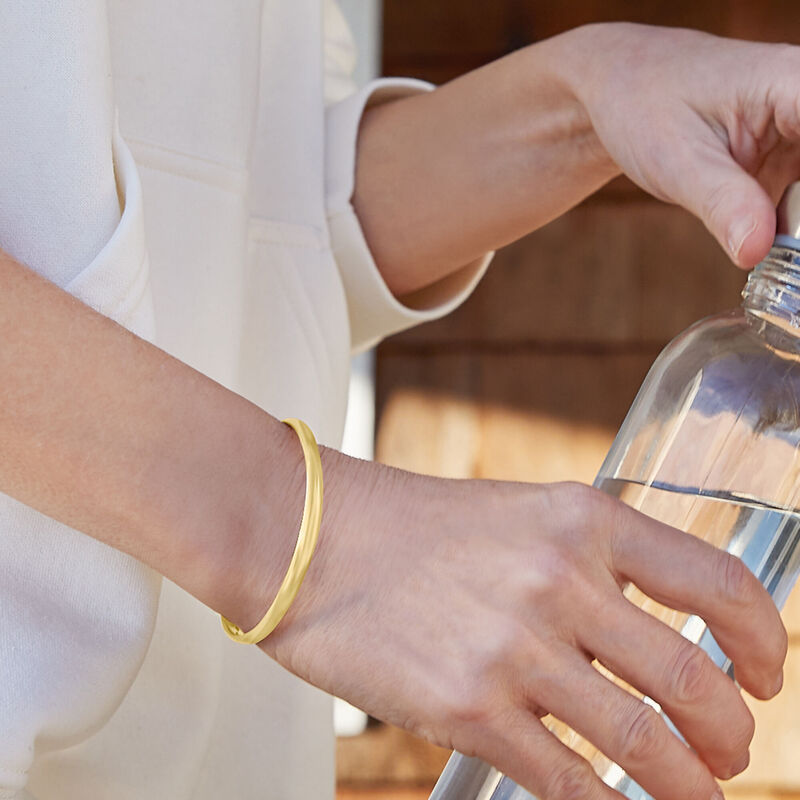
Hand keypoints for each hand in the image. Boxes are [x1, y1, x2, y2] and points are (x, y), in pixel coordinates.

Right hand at [255, 455, 786, 799]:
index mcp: (580, 519)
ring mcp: (515, 649)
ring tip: (694, 793)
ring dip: (689, 786)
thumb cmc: (411, 525)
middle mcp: (559, 580)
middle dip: (732, 735)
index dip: (764, 638)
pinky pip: (569, 783)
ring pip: (645, 746)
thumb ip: (583, 562)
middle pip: (693, 682)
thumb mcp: (517, 514)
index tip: (767, 674)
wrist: (312, 537)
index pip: (715, 581)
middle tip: (730, 753)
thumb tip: (645, 630)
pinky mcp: (467, 710)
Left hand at [562, 23, 799, 267]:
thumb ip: (722, 205)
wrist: (618, 92)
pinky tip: (767, 247)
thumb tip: (755, 252)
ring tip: (778, 258)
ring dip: (797, 226)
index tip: (793, 230)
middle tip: (783, 249)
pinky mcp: (788, 157)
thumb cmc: (642, 106)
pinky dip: (790, 227)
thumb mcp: (678, 161)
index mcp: (794, 85)